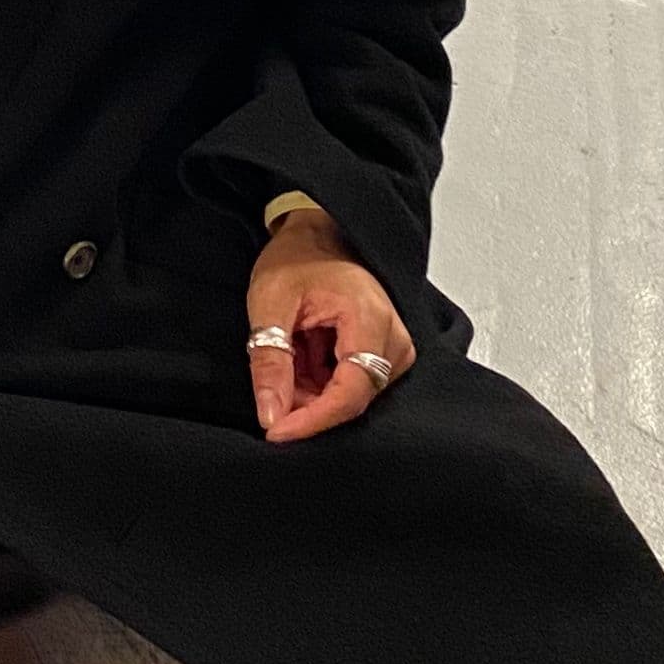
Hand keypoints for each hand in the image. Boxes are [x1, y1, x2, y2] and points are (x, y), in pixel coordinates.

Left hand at [245, 206, 413, 443]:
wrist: (319, 232)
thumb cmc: (298, 259)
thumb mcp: (270, 304)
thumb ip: (270, 362)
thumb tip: (271, 416)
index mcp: (369, 317)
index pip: (351, 392)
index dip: (313, 419)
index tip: (276, 431)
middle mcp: (393, 336)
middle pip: (352, 399)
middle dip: (306, 402)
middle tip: (271, 379)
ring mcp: (394, 347)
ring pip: (350, 397)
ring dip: (310, 390)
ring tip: (288, 352)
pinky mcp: (385, 354)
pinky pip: (352, 386)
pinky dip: (319, 381)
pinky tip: (302, 356)